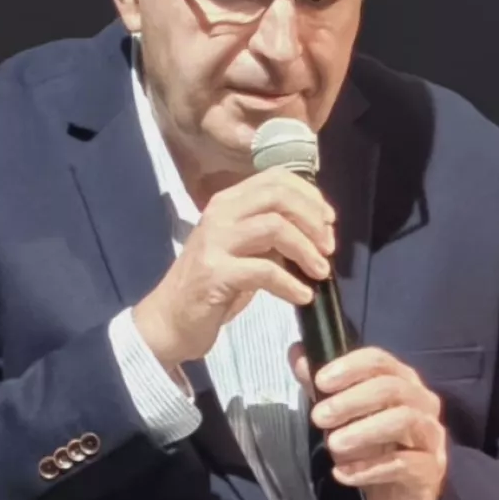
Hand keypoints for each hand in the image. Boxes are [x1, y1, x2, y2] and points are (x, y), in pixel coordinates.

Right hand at [129, 168, 330, 366]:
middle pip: (278, 196)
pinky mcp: (215, 274)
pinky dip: (291, 284)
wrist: (169, 321)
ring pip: (274, 227)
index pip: (276, 178)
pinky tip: (302, 297)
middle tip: (328, 247)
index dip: (310, 196)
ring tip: (321, 273)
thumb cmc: (211, 288)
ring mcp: (215, 242)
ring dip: (306, 250)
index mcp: (228, 203)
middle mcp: (219, 214)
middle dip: (312, 220)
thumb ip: (271, 236)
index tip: (329, 221)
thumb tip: (316, 231)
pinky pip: (264, 271)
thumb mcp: (243, 252)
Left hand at [306, 345, 449, 499]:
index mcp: (402, 381)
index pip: (380, 361)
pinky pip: (403, 464)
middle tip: (318, 417)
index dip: (351, 367)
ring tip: (332, 444)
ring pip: (403, 421)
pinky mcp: (430, 469)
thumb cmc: (374, 447)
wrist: (398, 494)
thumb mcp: (345, 416)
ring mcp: (430, 435)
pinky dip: (369, 468)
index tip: (320, 381)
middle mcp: (422, 402)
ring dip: (363, 431)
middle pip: (392, 388)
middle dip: (352, 401)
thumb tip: (298, 354)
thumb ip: (324, 387)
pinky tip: (342, 473)